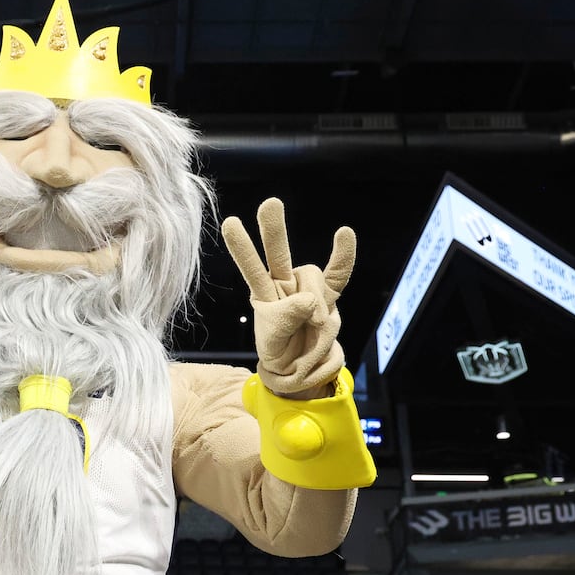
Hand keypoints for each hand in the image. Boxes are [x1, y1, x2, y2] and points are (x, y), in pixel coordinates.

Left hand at [222, 198, 353, 396]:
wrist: (303, 369)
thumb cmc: (281, 353)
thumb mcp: (274, 341)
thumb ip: (286, 319)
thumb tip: (308, 300)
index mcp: (264, 295)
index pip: (253, 268)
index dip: (242, 248)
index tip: (230, 222)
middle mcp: (284, 286)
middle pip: (278, 254)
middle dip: (273, 231)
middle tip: (269, 204)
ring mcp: (308, 290)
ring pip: (313, 280)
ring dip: (316, 308)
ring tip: (315, 327)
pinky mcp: (329, 298)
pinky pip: (337, 275)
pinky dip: (343, 257)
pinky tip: (344, 234)